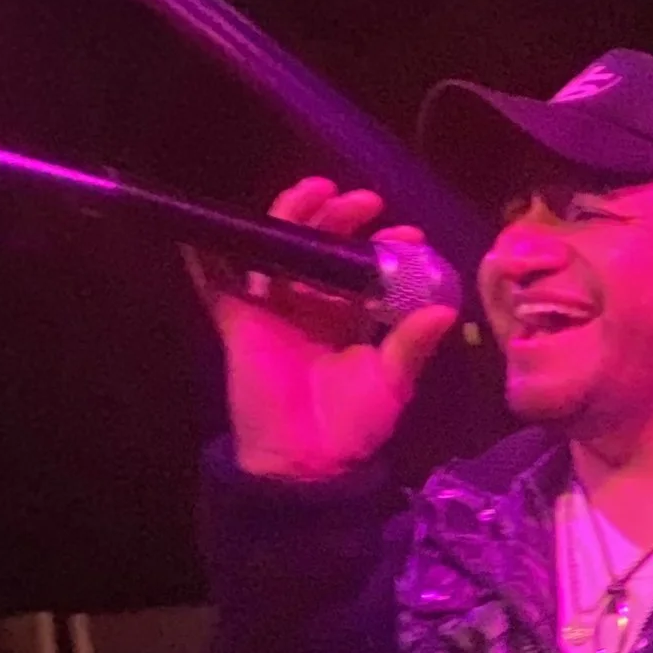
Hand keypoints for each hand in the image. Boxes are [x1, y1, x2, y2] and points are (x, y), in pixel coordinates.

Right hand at [187, 177, 457, 479]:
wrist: (306, 460)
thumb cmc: (352, 423)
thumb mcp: (391, 379)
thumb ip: (413, 342)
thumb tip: (445, 309)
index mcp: (348, 318)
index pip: (365, 270)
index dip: (384, 246)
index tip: (408, 233)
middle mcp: (310, 307)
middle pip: (320, 249)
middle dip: (341, 220)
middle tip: (365, 203)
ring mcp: (272, 310)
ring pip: (277, 251)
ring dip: (293, 217)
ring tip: (317, 192)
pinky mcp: (239, 322)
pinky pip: (217, 285)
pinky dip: (207, 259)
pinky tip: (207, 230)